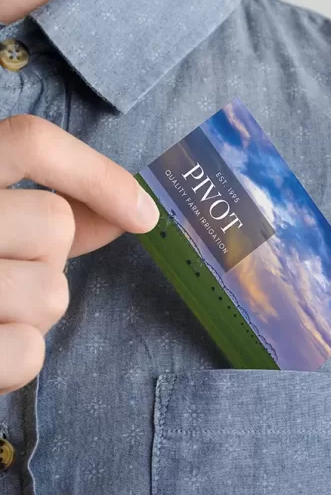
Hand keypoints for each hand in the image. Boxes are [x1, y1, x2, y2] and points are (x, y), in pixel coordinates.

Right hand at [0, 115, 158, 393]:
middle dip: (48, 255)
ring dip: (31, 311)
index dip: (98, 176)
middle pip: (54, 224)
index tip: (144, 215)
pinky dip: (15, 359)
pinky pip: (26, 352)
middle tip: (4, 269)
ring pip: (49, 294)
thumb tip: (133, 213)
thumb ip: (49, 212)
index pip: (31, 143)